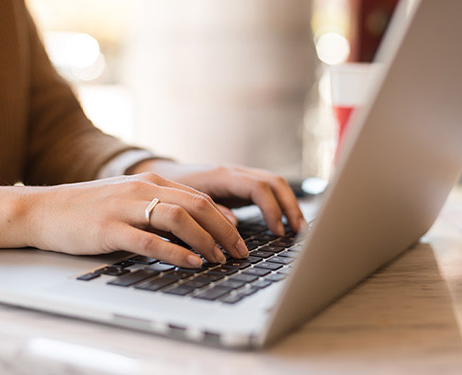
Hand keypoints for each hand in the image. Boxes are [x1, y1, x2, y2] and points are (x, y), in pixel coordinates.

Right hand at [0, 173, 247, 267]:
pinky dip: (175, 252)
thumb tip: (190, 228)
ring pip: (178, 218)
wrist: (43, 210)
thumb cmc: (86, 208)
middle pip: (196, 205)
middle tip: (239, 251)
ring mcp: (125, 207)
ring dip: (206, 240)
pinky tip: (190, 263)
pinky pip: (150, 240)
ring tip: (220, 258)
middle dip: (224, 230)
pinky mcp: (109, 228)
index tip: (237, 237)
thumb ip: (156, 207)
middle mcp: (141, 189)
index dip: (223, 218)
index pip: (198, 197)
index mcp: (149, 181)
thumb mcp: (126, 200)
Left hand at [129, 160, 305, 235]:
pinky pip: (268, 190)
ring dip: (290, 205)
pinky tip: (284, 223)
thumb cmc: (169, 190)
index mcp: (221, 175)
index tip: (277, 231)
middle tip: (299, 232)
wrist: (162, 174)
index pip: (257, 187)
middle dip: (289, 206)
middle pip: (273, 182)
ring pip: (274, 184)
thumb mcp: (182, 203)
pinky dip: (280, 204)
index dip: (271, 209)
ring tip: (299, 229)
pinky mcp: (240, 185)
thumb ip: (205, 212)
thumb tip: (232, 225)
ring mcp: (239, 177)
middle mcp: (234, 172)